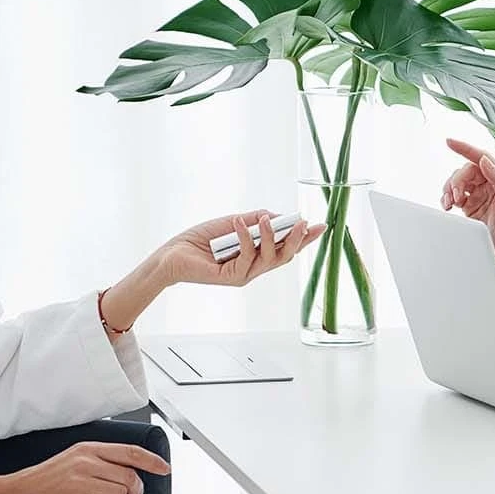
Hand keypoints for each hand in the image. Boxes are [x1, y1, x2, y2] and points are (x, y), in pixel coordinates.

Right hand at [1, 442, 172, 493]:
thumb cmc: (45, 482)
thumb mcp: (72, 460)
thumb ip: (100, 462)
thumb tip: (130, 473)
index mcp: (87, 448)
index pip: (130, 452)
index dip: (152, 461)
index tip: (165, 469)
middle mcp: (86, 461)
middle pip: (130, 475)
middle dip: (136, 489)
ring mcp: (82, 480)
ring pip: (121, 492)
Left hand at [153, 210, 325, 288]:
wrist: (173, 254)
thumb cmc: (200, 240)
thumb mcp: (233, 223)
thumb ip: (254, 220)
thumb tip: (276, 216)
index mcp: (257, 255)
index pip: (286, 247)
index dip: (305, 239)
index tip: (321, 226)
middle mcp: (254, 267)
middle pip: (284, 256)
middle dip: (298, 240)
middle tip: (304, 223)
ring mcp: (244, 274)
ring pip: (269, 259)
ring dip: (271, 237)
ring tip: (268, 219)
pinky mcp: (230, 277)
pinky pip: (245, 258)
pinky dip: (245, 238)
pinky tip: (240, 223)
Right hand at [439, 137, 494, 269]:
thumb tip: (483, 160)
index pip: (482, 157)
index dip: (465, 148)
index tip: (448, 142)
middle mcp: (491, 184)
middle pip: (466, 170)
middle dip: (456, 181)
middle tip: (455, 198)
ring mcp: (479, 195)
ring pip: (457, 181)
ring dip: (449, 189)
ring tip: (448, 203)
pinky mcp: (470, 206)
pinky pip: (453, 194)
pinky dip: (446, 198)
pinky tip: (446, 206)